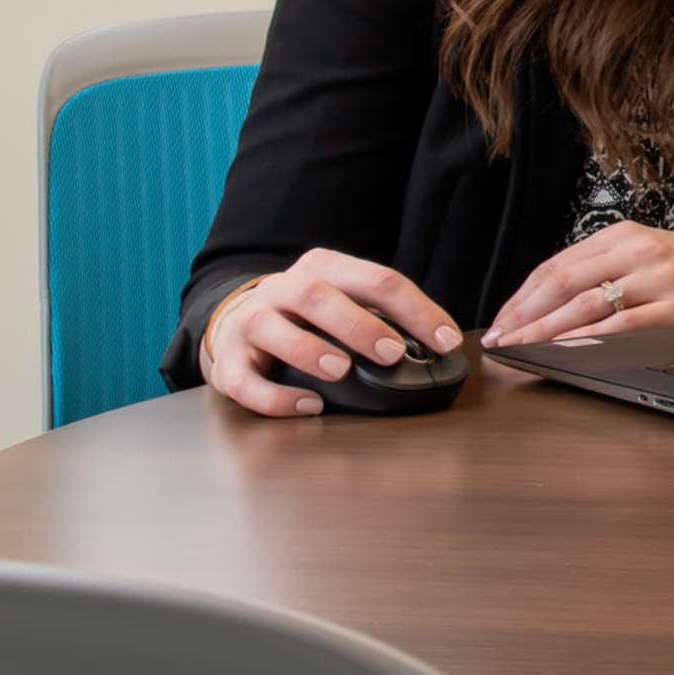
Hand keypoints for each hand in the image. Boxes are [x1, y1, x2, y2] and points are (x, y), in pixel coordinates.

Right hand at [201, 249, 461, 418]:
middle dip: (359, 324)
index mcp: (324, 269)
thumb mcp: (346, 301)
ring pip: (270, 328)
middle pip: (317, 295)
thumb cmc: (308, 316)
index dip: (416, 310)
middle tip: (392, 352)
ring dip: (309, 349)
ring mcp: (251, 322)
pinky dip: (276, 397)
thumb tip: (439, 345)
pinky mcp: (227, 361)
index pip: (377, 280)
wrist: (237, 321)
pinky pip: (244, 380)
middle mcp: (284, 288)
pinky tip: (308, 405)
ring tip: (341, 370)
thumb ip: (383, 316)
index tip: (446, 340)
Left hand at [486, 225, 673, 349]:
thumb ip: (602, 265)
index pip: (557, 264)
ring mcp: (656, 277)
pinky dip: (589, 334)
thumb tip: (549, 295)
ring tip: (521, 344)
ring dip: (545, 327)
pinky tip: (566, 345)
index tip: (502, 317)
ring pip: (586, 302)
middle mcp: (635, 251)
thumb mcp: (642, 250)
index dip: (523, 294)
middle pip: (563, 281)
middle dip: (524, 312)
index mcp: (621, 235)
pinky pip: (623, 321)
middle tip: (499, 335)